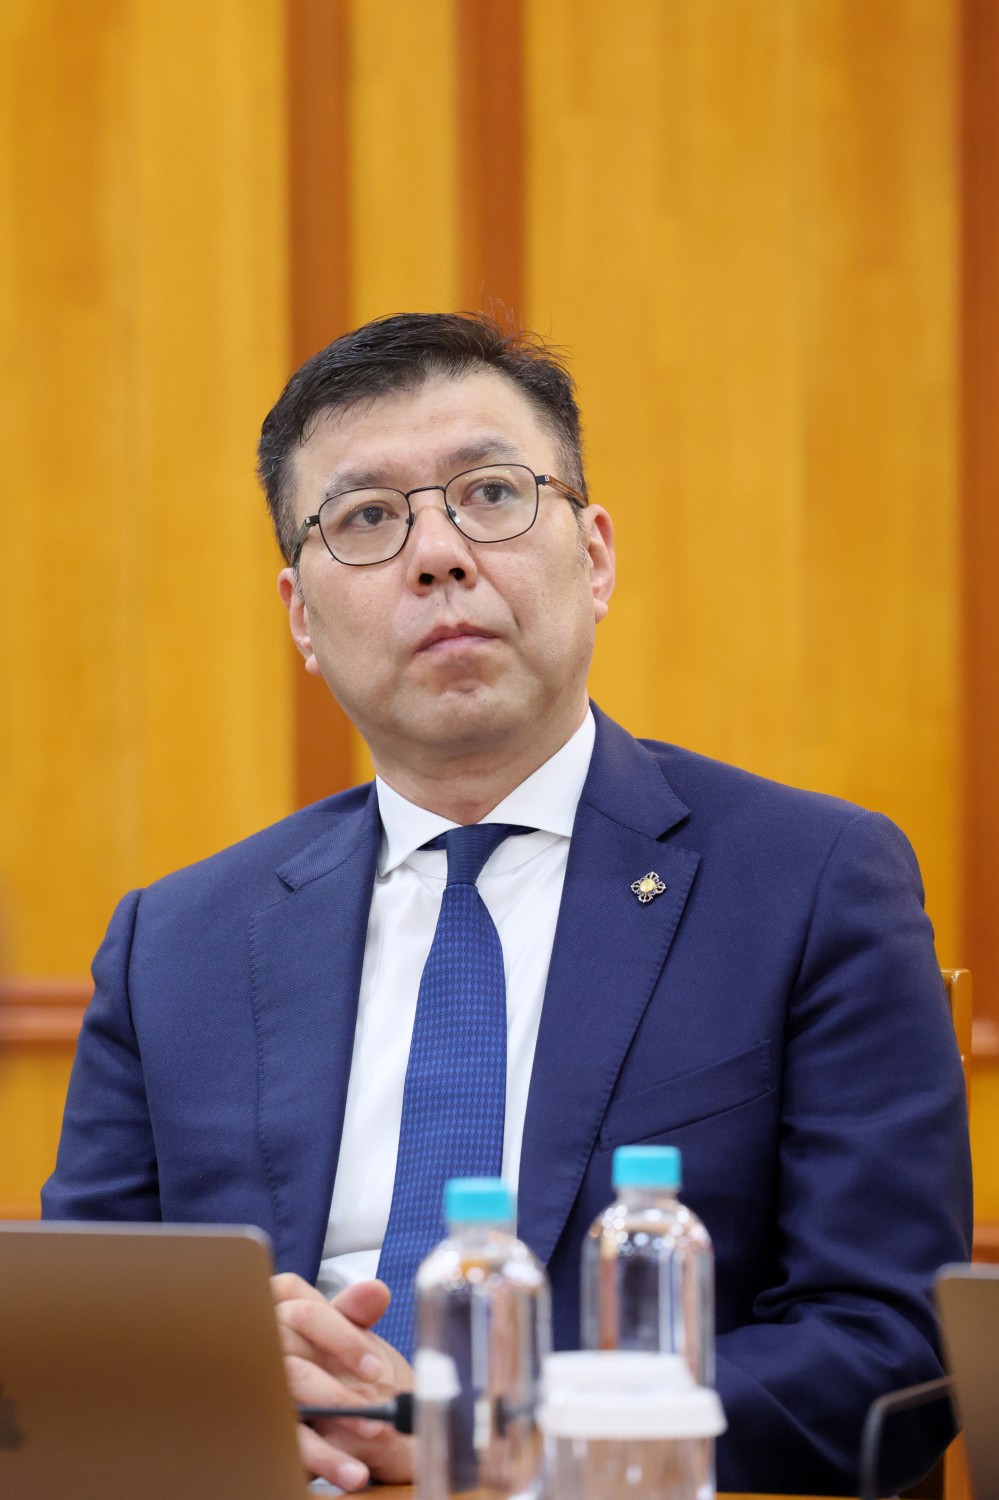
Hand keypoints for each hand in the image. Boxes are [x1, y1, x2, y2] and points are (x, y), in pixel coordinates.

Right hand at [272, 1273, 413, 1491]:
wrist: (331, 1420)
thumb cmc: (329, 1363)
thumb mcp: (342, 1333)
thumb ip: (354, 1311)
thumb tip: (376, 1291)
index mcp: (282, 1314)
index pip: (304, 1312)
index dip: (340, 1337)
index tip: (375, 1369)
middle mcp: (263, 1349)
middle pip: (290, 1364)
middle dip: (335, 1394)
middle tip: (377, 1417)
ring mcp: (257, 1390)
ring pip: (287, 1404)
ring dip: (330, 1432)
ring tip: (371, 1446)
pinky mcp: (261, 1429)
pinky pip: (288, 1443)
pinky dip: (323, 1459)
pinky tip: (350, 1473)